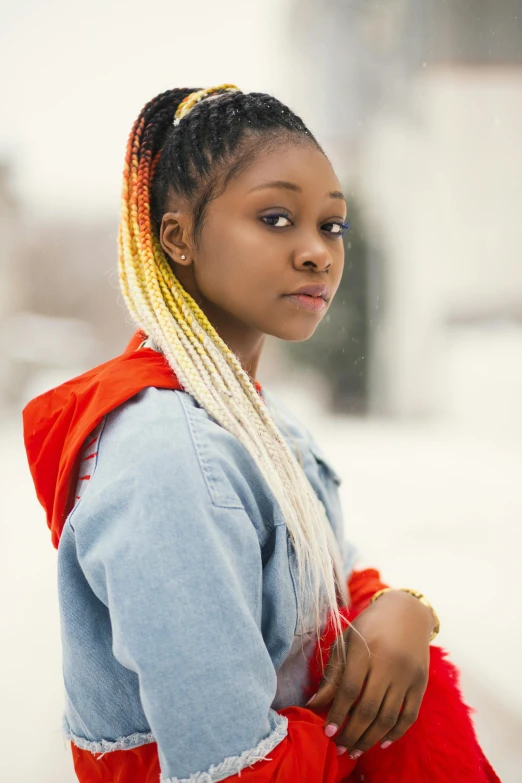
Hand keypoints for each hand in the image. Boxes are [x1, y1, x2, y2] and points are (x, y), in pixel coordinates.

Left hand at [308, 589, 434, 758]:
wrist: (406, 612)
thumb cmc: (369, 628)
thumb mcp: (347, 642)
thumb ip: (332, 674)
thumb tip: (313, 704)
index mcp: (364, 648)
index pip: (349, 690)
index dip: (337, 714)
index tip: (327, 733)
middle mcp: (388, 662)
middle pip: (368, 708)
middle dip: (352, 734)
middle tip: (340, 749)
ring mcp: (407, 674)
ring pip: (388, 717)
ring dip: (370, 739)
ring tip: (356, 750)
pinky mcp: (420, 682)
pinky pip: (410, 716)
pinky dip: (396, 733)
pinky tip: (381, 742)